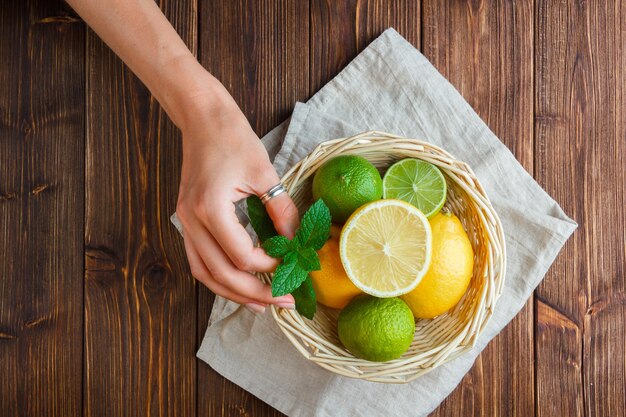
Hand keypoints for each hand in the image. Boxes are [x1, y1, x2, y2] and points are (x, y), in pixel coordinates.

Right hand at [175, 85, 298, 311]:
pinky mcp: (187, 221)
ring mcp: (184, 223)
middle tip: (284, 302)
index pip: (241, 255)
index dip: (270, 265)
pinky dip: (219, 276)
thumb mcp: (264, 173)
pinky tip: (239, 283)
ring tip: (261, 305)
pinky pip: (199, 260)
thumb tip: (297, 242)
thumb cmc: (233, 139)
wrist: (202, 120)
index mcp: (210, 208)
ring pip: (204, 274)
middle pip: (220, 274)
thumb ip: (282, 210)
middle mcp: (191, 221)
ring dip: (233, 292)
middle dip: (255, 293)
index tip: (292, 264)